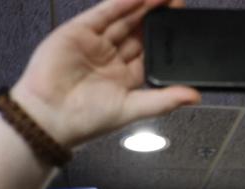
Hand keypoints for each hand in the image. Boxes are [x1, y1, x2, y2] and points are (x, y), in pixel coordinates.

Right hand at [11, 0, 200, 148]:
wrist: (49, 117)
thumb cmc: (86, 121)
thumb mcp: (132, 109)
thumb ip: (164, 100)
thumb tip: (195, 96)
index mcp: (125, 79)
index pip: (150, 53)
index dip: (166, 39)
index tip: (185, 26)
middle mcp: (111, 59)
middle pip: (139, 32)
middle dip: (157, 17)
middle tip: (178, 3)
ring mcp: (95, 44)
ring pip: (123, 19)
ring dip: (143, 6)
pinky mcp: (79, 32)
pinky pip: (103, 13)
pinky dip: (121, 3)